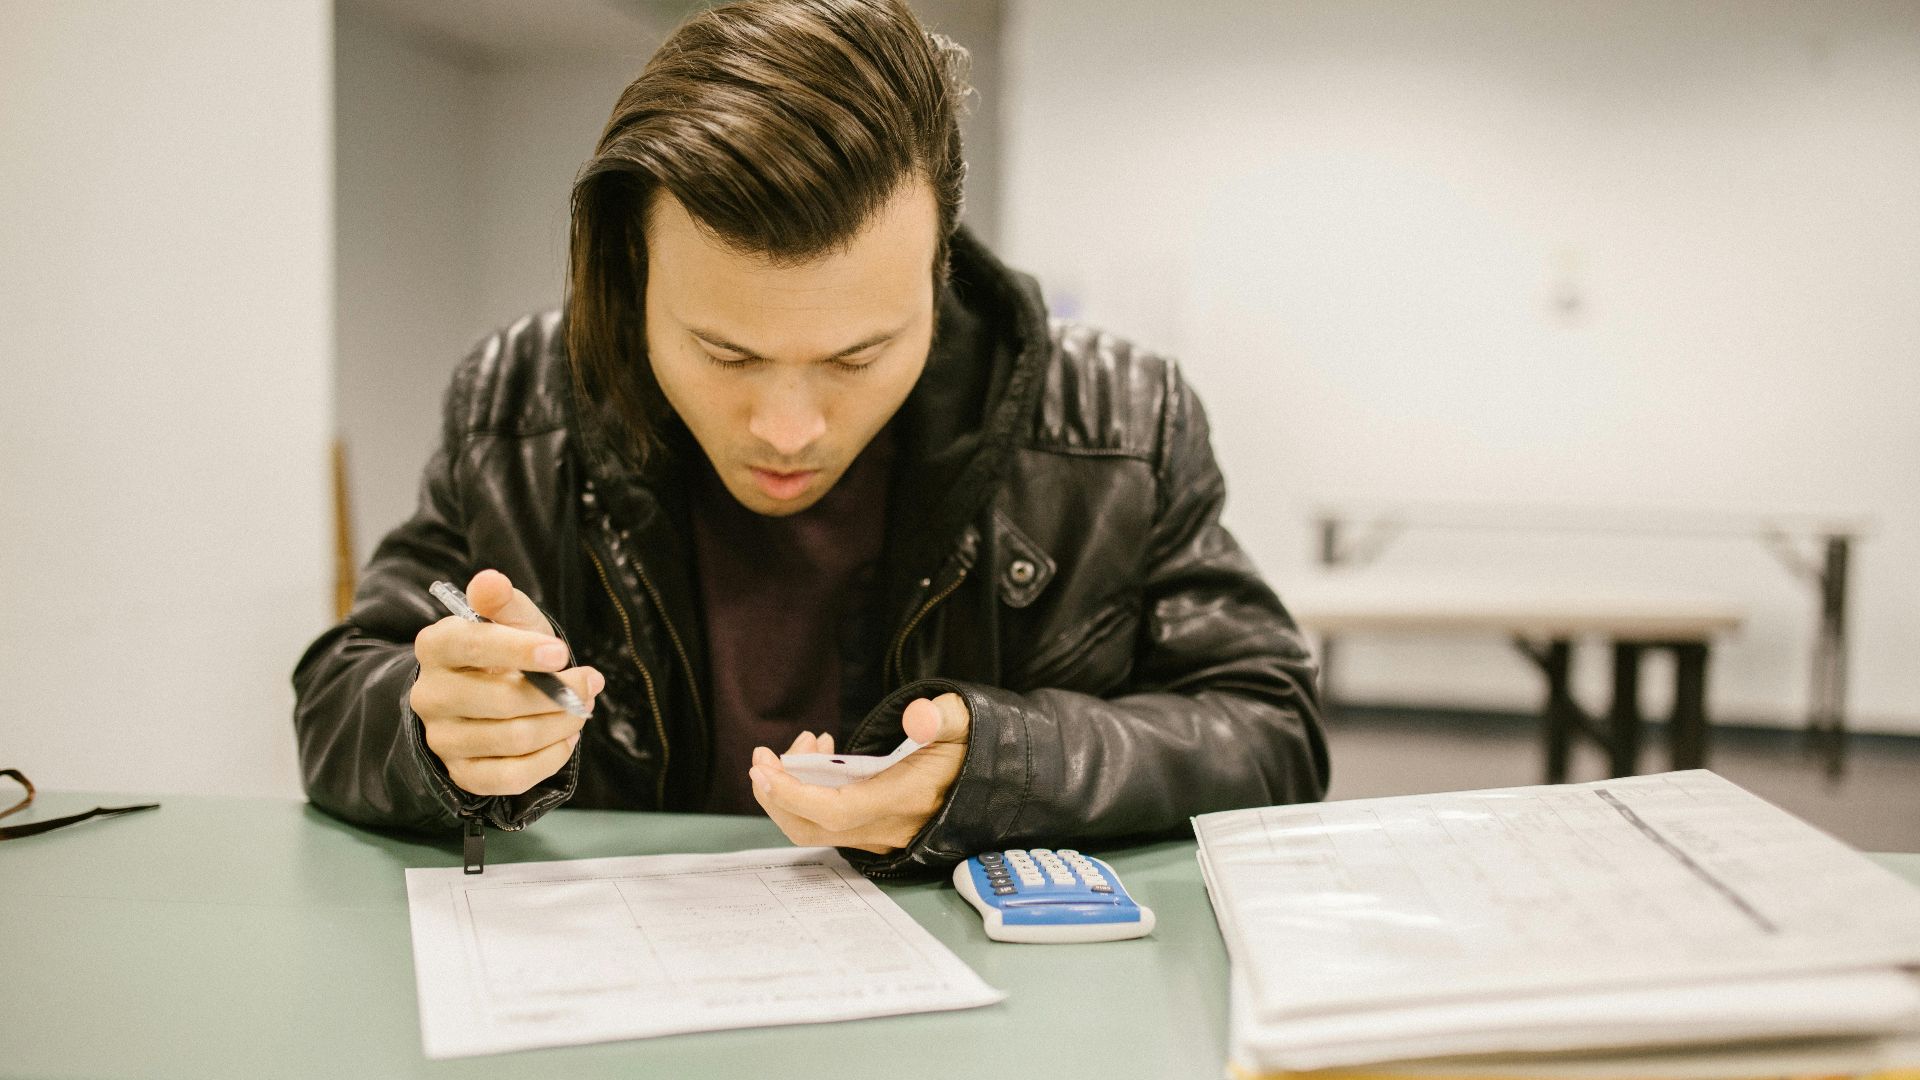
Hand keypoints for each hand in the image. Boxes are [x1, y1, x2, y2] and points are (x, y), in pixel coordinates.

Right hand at [410, 569, 601, 795]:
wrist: (486, 695)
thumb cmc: (504, 651)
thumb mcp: (508, 620)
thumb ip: (503, 601)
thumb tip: (490, 580)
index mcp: (436, 646)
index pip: (473, 645)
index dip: (519, 649)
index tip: (561, 652)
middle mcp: (430, 695)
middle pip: (502, 700)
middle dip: (559, 694)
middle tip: (589, 683)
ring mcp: (442, 739)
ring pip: (514, 739)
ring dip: (562, 725)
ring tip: (581, 709)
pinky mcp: (461, 773)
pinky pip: (511, 777)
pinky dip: (549, 759)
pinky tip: (564, 739)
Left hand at [748, 693, 969, 853]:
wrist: (1001, 780)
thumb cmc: (977, 746)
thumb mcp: (964, 720)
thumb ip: (941, 716)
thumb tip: (918, 718)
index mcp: (905, 800)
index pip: (836, 812)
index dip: (793, 795)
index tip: (765, 769)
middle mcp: (890, 827)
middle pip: (813, 829)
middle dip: (777, 796)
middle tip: (762, 758)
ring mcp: (883, 834)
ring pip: (819, 828)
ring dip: (794, 791)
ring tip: (805, 745)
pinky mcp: (879, 830)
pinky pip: (833, 823)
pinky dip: (812, 795)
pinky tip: (822, 757)